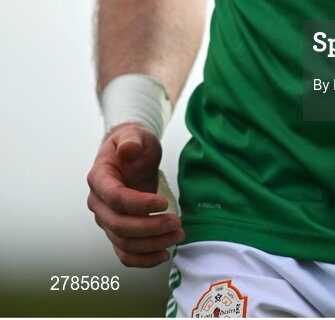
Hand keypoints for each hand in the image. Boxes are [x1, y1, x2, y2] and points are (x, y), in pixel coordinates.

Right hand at [86, 123, 183, 267]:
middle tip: (177, 223)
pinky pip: (125, 252)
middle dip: (150, 228)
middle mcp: (98, 202)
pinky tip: (164, 255)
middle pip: (119, 224)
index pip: (115, 197)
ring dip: (151, 244)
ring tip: (177, 235)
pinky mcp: (116, 230)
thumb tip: (127, 151)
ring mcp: (106, 219)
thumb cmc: (133, 143)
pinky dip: (143, 259)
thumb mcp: (135, 134)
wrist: (131, 154)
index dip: (139, 204)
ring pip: (124, 242)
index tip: (164, 203)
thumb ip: (131, 140)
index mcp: (99, 177)